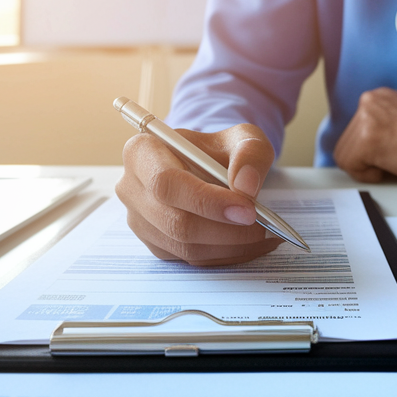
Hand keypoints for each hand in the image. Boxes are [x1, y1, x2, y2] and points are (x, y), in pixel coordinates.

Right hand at [116, 123, 281, 265]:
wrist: (207, 167)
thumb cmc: (218, 150)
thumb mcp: (241, 137)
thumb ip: (249, 153)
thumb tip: (246, 187)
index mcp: (142, 152)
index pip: (166, 183)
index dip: (207, 201)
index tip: (247, 210)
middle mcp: (132, 188)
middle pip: (175, 221)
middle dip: (225, 230)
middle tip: (262, 226)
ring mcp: (140, 220)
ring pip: (185, 246)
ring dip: (230, 246)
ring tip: (263, 235)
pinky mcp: (155, 244)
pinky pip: (190, 259)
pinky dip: (225, 255)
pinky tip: (248, 243)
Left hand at [333, 88, 396, 183]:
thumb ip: (381, 126)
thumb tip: (361, 147)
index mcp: (378, 97)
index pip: (352, 132)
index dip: (370, 152)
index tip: (391, 154)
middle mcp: (369, 102)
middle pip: (346, 143)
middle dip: (367, 160)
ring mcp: (367, 119)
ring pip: (346, 156)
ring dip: (368, 167)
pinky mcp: (369, 140)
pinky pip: (351, 166)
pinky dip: (369, 175)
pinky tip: (394, 167)